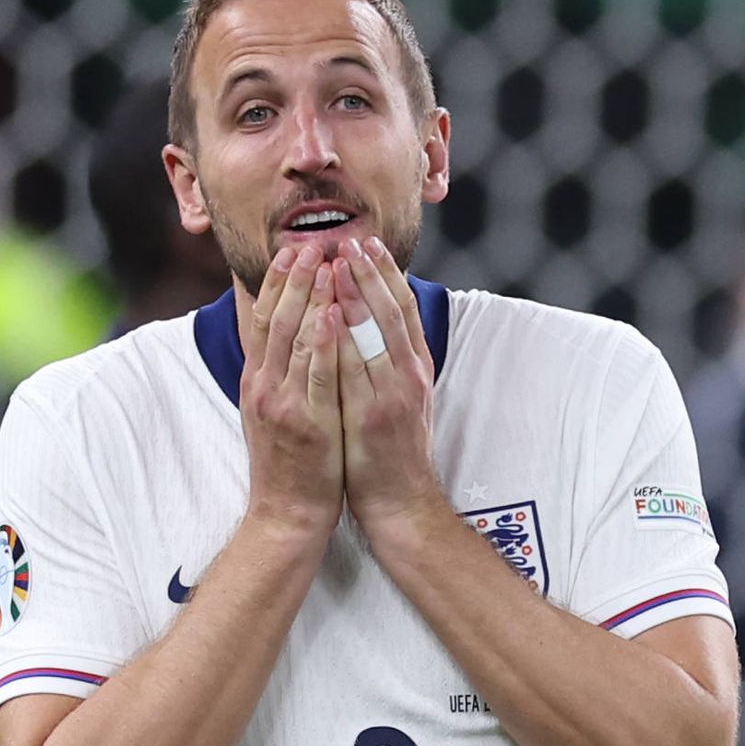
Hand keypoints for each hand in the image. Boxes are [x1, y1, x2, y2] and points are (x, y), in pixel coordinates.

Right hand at [238, 240, 345, 541]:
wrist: (287, 514)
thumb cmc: (290, 465)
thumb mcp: (273, 412)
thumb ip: (278, 375)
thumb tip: (287, 340)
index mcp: (257, 380)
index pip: (263, 319)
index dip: (277, 282)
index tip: (291, 250)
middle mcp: (264, 385)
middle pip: (276, 319)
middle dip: (293, 277)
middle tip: (310, 241)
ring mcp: (282, 402)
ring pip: (294, 338)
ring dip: (310, 296)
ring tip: (325, 261)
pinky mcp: (305, 421)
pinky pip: (315, 373)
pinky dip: (323, 339)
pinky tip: (334, 312)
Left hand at [329, 236, 444, 533]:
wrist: (400, 505)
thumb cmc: (392, 454)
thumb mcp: (401, 401)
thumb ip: (392, 364)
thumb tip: (376, 328)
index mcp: (415, 369)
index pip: (402, 310)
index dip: (387, 275)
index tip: (369, 245)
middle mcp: (409, 376)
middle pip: (391, 313)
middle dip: (371, 274)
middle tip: (352, 240)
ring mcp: (394, 395)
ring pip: (375, 334)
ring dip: (356, 294)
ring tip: (337, 261)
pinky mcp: (374, 416)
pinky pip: (355, 369)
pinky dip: (343, 338)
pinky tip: (329, 313)